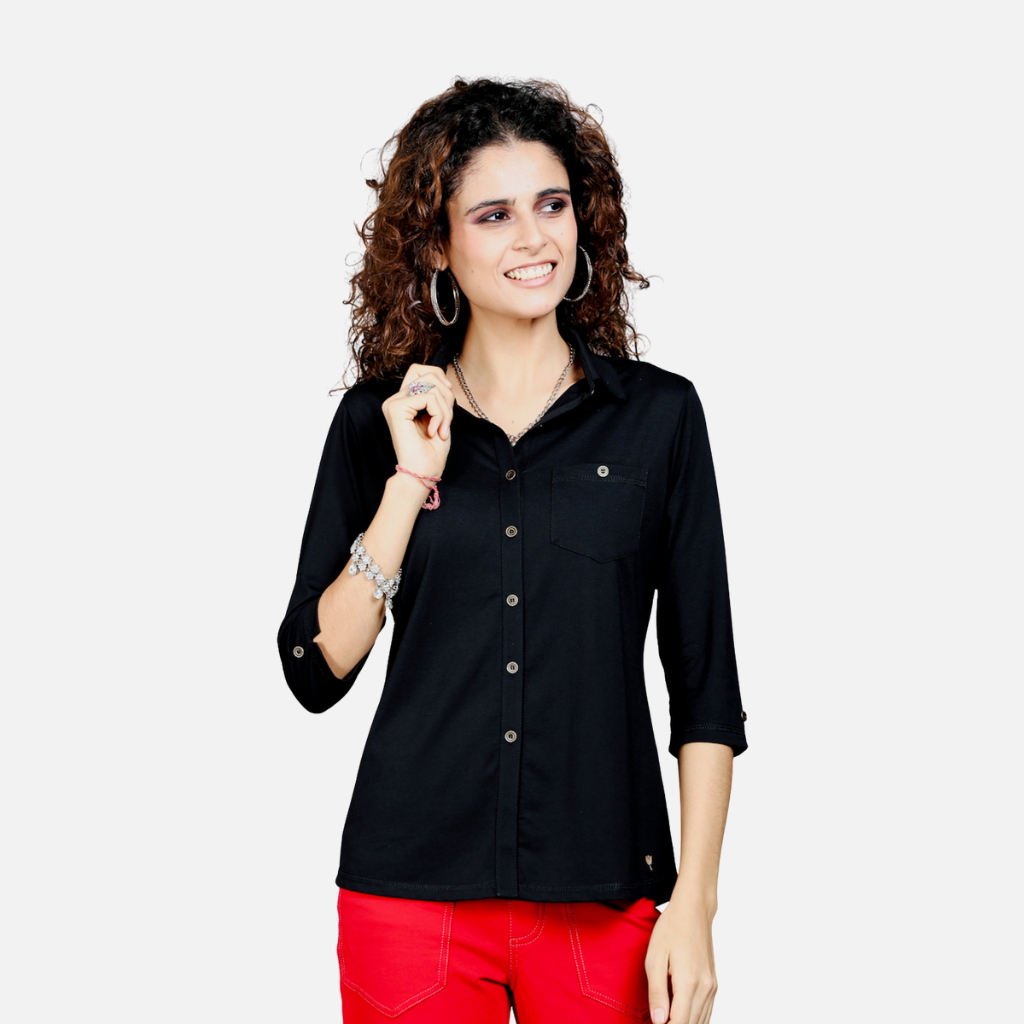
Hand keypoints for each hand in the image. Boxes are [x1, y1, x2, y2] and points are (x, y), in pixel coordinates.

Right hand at [381, 363, 454, 482]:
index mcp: (403, 400)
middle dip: (447, 396)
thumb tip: (443, 378)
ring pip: (431, 387)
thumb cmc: (432, 451)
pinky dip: (440, 415)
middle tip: (446, 421)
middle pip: (428, 375)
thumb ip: (438, 396)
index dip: (438, 376)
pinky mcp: (396, 408)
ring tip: (441, 430)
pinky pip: (429, 397)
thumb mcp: (439, 416)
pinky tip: (434, 432)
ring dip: (445, 411)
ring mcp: (393, 403)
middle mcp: (395, 399)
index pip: (420, 369)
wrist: (423, 472)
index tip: (448, 398)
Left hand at [645, 894, 717, 1023]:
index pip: (680, 1023)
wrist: (694, 910)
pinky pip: (706, 1012)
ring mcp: (712, 987)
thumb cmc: (671, 929)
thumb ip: (656, 992)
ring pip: (701, 1022)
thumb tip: (658, 1021)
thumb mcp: (654, 957)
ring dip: (684, 1022)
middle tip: (657, 1019)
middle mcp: (705, 988)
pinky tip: (679, 1013)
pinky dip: (694, 1018)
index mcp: (689, 982)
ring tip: (666, 1015)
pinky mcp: (713, 985)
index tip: (654, 1023)